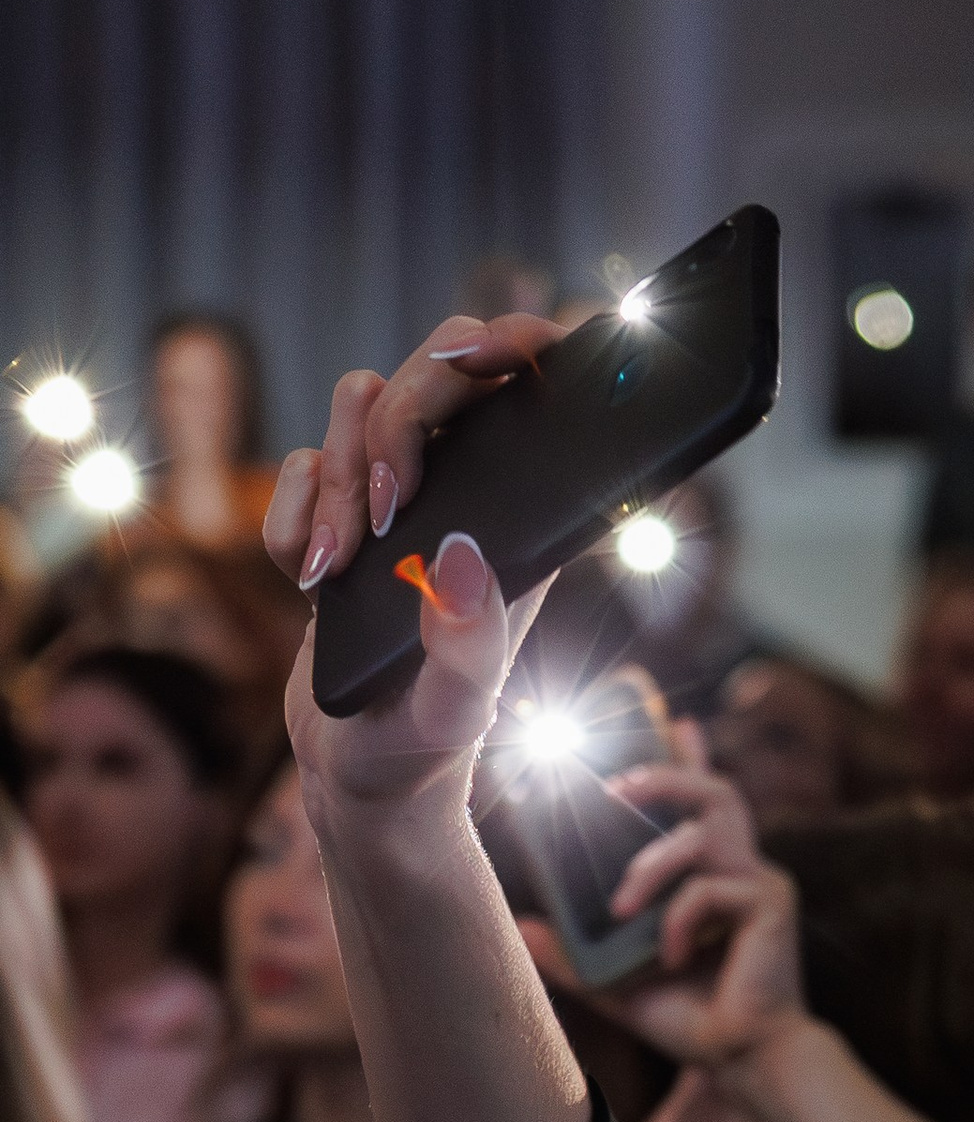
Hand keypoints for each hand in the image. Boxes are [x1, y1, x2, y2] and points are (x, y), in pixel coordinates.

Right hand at [264, 314, 568, 826]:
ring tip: (341, 571)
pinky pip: (302, 466)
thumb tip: (462, 558)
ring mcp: (400, 499)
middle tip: (385, 514)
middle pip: (433, 368)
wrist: (366, 778)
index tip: (481, 360)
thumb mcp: (458, 710)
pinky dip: (293, 518)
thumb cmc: (429, 748)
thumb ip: (469, 644)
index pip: (532, 388)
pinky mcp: (339, 518)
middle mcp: (466, 490)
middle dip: (397, 422)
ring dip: (335, 481)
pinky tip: (313, 585)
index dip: (511, 343)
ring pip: (360, 407)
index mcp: (522, 516)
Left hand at [588, 747, 810, 1069]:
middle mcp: (742, 869)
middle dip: (664, 772)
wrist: (742, 1061)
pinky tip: (670, 958)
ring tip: (624, 905)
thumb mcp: (617, 981)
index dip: (691, 754)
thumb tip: (521, 927)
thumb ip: (575, 953)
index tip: (676, 719)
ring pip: (706, 826)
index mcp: (714, 876)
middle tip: (613, 788)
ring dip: (654, 860)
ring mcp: (760, 882)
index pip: (703, 799)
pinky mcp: (771, 904)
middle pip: (713, 788)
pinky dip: (678, 920)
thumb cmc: (692, 1020)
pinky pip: (710, 887)